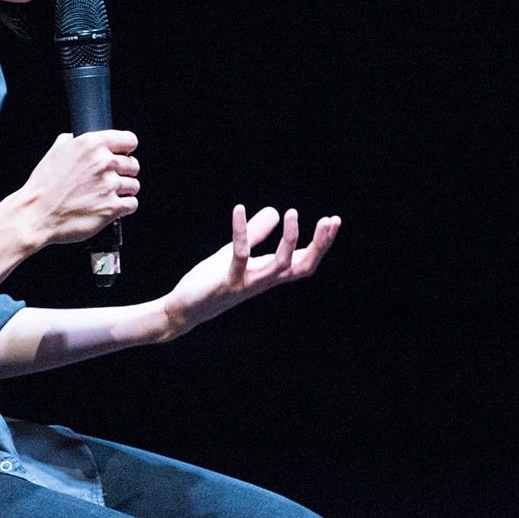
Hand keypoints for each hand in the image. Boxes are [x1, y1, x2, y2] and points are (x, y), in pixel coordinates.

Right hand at [16, 130, 140, 245]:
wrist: (36, 215)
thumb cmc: (42, 186)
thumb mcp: (54, 153)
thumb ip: (71, 141)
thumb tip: (75, 138)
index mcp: (91, 144)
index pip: (129, 140)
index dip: (126, 149)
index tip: (123, 155)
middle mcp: (103, 162)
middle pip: (134, 164)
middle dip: (124, 172)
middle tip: (109, 179)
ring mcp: (109, 185)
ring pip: (134, 185)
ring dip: (124, 190)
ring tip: (106, 195)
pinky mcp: (112, 207)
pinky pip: (132, 204)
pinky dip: (124, 207)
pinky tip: (110, 206)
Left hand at [161, 205, 341, 338]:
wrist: (184, 308)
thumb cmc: (211, 281)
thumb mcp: (234, 252)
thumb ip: (255, 234)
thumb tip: (275, 211)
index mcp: (269, 274)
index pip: (304, 261)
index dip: (322, 243)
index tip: (334, 220)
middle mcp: (264, 281)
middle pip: (302, 266)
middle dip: (319, 245)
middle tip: (330, 220)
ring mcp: (248, 283)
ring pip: (280, 265)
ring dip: (290, 239)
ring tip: (291, 212)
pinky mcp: (228, 282)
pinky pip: (240, 255)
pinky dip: (241, 231)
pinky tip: (238, 209)